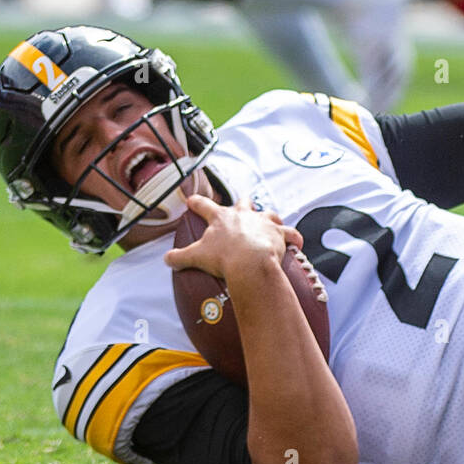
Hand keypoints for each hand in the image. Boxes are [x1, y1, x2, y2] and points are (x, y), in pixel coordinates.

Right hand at [164, 193, 301, 282]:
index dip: (197, 202)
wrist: (249, 263)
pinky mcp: (279, 233)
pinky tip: (297, 242)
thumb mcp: (196, 257)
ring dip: (268, 218)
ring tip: (270, 223)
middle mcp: (243, 215)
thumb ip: (180, 257)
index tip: (191, 200)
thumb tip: (167, 259)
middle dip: (241, 203)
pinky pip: (291, 233)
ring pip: (268, 213)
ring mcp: (262, 222)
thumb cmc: (223, 258)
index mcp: (221, 218)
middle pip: (242, 202)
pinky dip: (294, 238)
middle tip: (241, 205)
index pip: (204, 205)